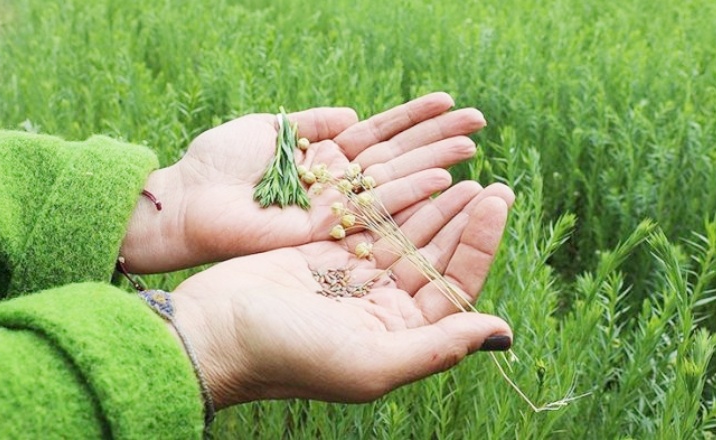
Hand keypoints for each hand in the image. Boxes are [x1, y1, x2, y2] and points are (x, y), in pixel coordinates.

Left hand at [121, 93, 486, 272]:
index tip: (450, 103)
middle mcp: (337, 187)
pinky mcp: (329, 232)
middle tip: (479, 124)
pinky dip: (409, 195)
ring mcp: (336, 210)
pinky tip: (442, 181)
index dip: (414, 120)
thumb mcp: (271, 129)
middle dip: (436, 140)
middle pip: (396, 159)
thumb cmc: (219, 163)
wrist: (186, 200)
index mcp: (324, 159)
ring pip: (394, 184)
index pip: (379, 136)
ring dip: (434, 165)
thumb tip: (354, 116)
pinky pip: (376, 211)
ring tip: (472, 148)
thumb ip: (313, 124)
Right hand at [169, 182, 514, 407]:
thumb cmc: (289, 354)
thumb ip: (438, 347)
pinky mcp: (326, 254)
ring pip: (406, 236)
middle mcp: (383, 308)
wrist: (214, 331)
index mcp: (400, 336)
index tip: (497, 202)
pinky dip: (393, 200)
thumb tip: (501, 331)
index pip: (455, 287)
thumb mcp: (370, 363)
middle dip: (463, 220)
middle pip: (435, 257)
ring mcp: (355, 278)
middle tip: (491, 184)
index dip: (479, 244)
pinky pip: (371, 221)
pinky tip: (414, 177)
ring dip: (434, 205)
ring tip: (463, 173)